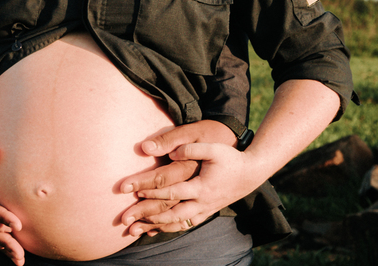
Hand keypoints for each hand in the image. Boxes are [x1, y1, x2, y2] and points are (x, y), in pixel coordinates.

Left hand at [128, 142, 260, 231]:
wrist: (251, 172)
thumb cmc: (230, 157)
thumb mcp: (213, 148)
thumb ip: (190, 149)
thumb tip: (169, 152)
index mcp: (201, 187)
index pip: (171, 191)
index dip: (151, 191)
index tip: (132, 190)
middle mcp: (202, 202)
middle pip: (170, 213)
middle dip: (147, 216)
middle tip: (126, 219)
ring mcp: (205, 209)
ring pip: (178, 223)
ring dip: (156, 226)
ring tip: (136, 230)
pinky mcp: (206, 211)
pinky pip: (186, 224)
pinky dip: (171, 228)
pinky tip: (157, 230)